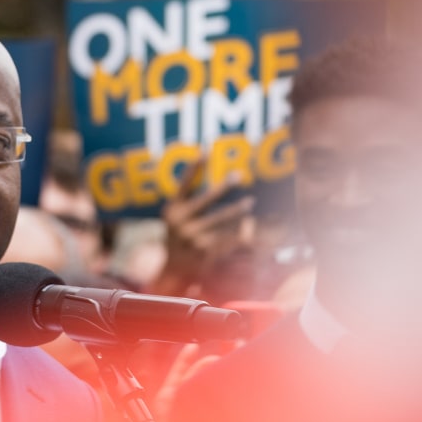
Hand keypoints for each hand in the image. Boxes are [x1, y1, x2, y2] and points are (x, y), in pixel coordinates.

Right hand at [153, 158, 254, 295]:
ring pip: (221, 218)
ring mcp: (193, 237)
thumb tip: (209, 182)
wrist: (173, 272)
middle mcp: (180, 222)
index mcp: (171, 210)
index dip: (194, 168)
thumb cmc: (178, 239)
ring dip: (237, 209)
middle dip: (223, 187)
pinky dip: (240, 232)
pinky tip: (249, 226)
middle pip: (206, 199)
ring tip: (249, 202)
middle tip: (238, 175)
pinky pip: (227, 237)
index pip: (184, 184)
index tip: (204, 150)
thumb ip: (187, 200)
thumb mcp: (175, 218)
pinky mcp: (205, 251)